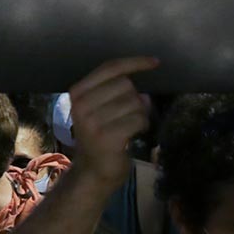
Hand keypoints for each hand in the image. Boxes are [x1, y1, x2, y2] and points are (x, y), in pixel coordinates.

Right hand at [63, 58, 158, 179]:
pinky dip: (142, 125)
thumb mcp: (99, 108)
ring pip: (134, 102)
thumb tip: (145, 95)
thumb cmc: (99, 136)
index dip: (135, 63)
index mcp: (77, 92)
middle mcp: (81, 105)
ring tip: (129, 125)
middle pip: (125, 84)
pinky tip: (133, 134)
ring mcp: (93, 122)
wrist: (93, 171)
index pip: (110, 68)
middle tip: (127, 114)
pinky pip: (139, 119)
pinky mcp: (107, 137)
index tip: (155, 62)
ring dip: (140, 113)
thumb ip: (117, 92)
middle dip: (135, 98)